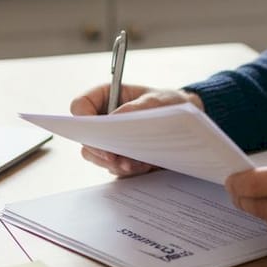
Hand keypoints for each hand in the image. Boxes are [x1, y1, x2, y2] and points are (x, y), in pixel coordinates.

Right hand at [70, 84, 203, 176]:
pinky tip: (144, 165)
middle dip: (99, 150)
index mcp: (106, 97)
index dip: (82, 120)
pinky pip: (115, 168)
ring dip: (114, 163)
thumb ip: (135, 108)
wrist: (186, 122)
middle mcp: (103, 120)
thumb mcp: (157, 100)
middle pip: (85, 138)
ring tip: (133, 165)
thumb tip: (114, 120)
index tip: (97, 133)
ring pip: (98, 157)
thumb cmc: (169, 103)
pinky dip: (128, 170)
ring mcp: (110, 140)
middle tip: (115, 158)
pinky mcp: (121, 156)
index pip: (80, 106)